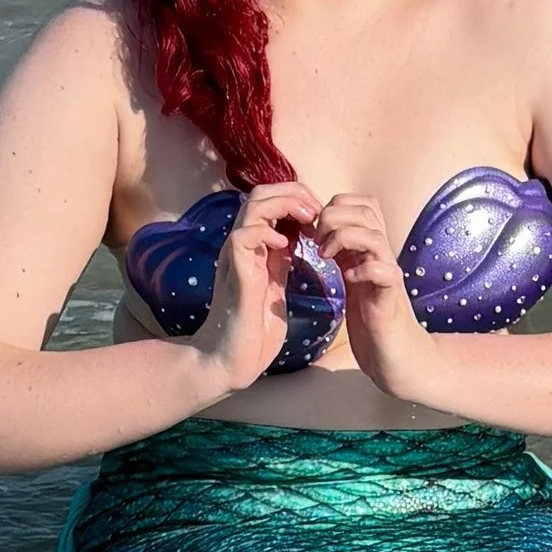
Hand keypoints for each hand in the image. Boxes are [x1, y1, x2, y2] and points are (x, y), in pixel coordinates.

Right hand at [193, 181, 324, 395]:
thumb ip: (281, 259)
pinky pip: (244, 235)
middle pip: (260, 193)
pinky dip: (267, 232)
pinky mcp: (235, 272)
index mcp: (254, 247)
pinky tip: (286, 245)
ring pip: (253, 206)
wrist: (232, 358)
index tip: (320, 213)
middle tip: (317, 210)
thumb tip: (298, 237)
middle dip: (293, 193)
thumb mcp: (275, 284)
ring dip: (285, 205)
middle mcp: (242, 245)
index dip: (296, 197)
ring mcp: (236, 256)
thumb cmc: (253, 328)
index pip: (269, 201)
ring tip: (308, 219)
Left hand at [316, 192, 444, 403]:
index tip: (313, 230)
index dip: (333, 206)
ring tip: (326, 257)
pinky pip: (381, 271)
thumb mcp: (350, 276)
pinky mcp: (390, 297)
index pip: (359, 203)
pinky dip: (362, 270)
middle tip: (316, 242)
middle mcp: (382, 255)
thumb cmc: (372, 319)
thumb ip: (340, 252)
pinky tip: (348, 280)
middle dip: (333, 217)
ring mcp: (388, 274)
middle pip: (366, 210)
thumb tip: (314, 231)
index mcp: (370, 248)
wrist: (396, 356)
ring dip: (343, 238)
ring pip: (373, 234)